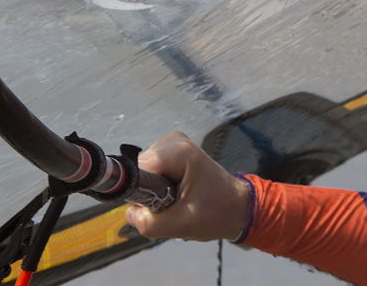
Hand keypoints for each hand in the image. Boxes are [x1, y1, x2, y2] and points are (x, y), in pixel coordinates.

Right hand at [125, 131, 250, 242]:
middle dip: (150, 194)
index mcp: (179, 152)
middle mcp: (173, 141)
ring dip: (155, 192)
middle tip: (173, 206)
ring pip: (144, 173)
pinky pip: (152, 172)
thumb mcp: (181, 225)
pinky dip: (160, 187)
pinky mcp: (172, 151)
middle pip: (141, 171)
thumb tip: (130, 212)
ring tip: (178, 200)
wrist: (237, 206)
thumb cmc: (217, 213)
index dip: (140, 193)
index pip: (138, 171)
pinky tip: (177, 194)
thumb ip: (149, 222)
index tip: (156, 206)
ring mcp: (173, 144)